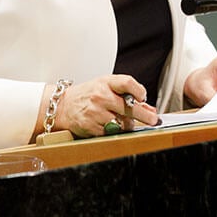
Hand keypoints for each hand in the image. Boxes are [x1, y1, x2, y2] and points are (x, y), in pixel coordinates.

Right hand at [37, 75, 158, 138]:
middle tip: (153, 120)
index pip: (127, 83)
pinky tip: (111, 126)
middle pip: (129, 107)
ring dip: (128, 125)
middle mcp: (100, 96)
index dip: (139, 91)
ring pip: (122, 123)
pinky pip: (111, 133)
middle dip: (144, 115)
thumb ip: (128, 95)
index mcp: (106, 83)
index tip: (143, 97)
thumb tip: (150, 109)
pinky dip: (115, 131)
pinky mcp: (91, 127)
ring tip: (125, 121)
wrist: (63, 106)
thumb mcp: (106, 87)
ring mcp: (95, 112)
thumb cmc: (88, 95)